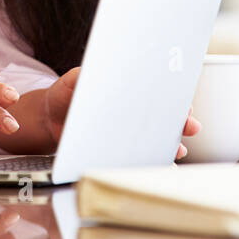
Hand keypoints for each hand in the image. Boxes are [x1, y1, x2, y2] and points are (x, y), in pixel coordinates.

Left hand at [44, 68, 199, 158]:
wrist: (48, 119)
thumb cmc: (65, 95)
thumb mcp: (74, 80)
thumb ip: (85, 76)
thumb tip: (100, 73)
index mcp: (128, 91)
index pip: (159, 93)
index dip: (175, 97)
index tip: (184, 103)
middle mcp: (134, 113)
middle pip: (165, 117)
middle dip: (181, 122)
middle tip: (190, 125)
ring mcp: (129, 133)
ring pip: (158, 139)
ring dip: (172, 145)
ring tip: (178, 149)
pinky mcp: (119, 151)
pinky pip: (140, 157)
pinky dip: (152, 162)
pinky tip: (160, 165)